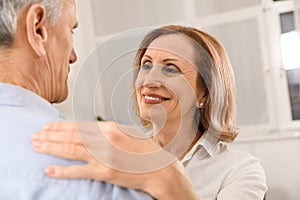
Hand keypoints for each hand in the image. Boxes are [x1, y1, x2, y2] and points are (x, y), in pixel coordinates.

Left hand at [31, 121, 198, 198]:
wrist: (161, 168)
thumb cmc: (146, 150)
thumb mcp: (128, 132)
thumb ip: (109, 131)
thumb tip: (92, 129)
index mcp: (111, 128)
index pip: (79, 125)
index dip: (61, 126)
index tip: (48, 126)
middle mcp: (105, 140)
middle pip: (71, 136)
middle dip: (51, 136)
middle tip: (35, 135)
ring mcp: (104, 156)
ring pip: (72, 150)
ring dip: (52, 148)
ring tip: (37, 146)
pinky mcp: (105, 172)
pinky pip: (79, 171)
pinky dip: (63, 170)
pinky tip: (50, 169)